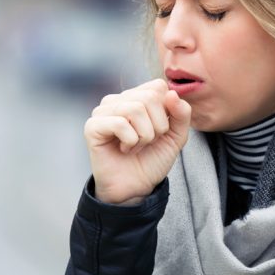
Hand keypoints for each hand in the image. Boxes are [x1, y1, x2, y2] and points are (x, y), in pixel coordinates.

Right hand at [84, 78, 190, 204]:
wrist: (136, 187)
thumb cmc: (152, 159)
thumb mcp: (176, 136)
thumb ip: (181, 113)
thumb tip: (172, 93)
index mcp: (136, 97)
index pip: (158, 86)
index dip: (167, 110)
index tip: (160, 130)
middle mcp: (118, 100)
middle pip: (149, 97)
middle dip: (158, 126)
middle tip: (148, 141)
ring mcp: (103, 111)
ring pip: (135, 109)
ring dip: (144, 135)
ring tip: (136, 146)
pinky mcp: (92, 126)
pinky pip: (119, 123)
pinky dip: (130, 141)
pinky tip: (125, 149)